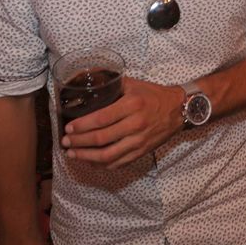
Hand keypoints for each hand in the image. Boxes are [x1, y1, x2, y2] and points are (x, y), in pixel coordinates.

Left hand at [61, 77, 184, 167]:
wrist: (179, 109)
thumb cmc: (154, 95)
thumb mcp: (134, 84)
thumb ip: (112, 83)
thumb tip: (89, 80)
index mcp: (132, 105)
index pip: (101, 118)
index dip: (82, 126)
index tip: (68, 127)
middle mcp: (135, 125)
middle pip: (100, 139)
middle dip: (78, 142)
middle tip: (65, 141)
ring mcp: (139, 141)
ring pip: (107, 155)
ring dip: (86, 157)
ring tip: (73, 154)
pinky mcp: (142, 152)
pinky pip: (118, 163)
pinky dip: (101, 165)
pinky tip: (90, 161)